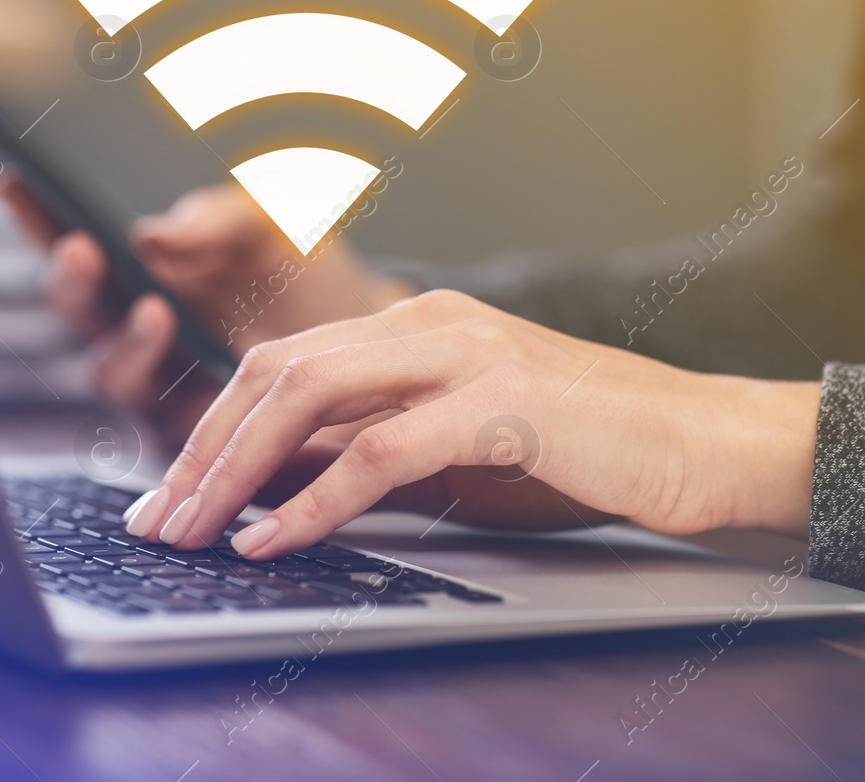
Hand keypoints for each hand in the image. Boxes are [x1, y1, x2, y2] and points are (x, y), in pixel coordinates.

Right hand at [0, 178, 415, 436]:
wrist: (373, 342)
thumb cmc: (309, 277)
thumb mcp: (268, 223)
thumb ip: (215, 218)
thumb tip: (153, 232)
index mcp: (143, 271)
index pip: (76, 242)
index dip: (38, 216)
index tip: (17, 182)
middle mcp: (138, 330)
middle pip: (81, 312)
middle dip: (75, 282)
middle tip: (82, 249)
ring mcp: (163, 384)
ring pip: (116, 373)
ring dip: (127, 343)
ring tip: (158, 310)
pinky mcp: (198, 434)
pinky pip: (169, 429)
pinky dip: (174, 399)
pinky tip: (204, 374)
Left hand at [121, 289, 820, 556]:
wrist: (708, 442)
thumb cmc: (590, 450)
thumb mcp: (464, 447)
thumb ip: (378, 449)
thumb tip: (281, 484)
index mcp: (417, 325)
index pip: (284, 363)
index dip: (214, 426)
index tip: (171, 490)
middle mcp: (430, 324)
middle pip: (276, 372)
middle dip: (202, 449)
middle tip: (157, 517)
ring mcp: (464, 355)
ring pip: (310, 397)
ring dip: (235, 471)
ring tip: (193, 531)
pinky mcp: (498, 403)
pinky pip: (378, 451)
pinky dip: (313, 500)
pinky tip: (272, 540)